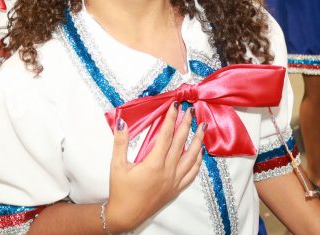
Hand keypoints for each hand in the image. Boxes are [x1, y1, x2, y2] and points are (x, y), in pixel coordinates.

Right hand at [106, 103, 204, 231]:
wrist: (126, 215)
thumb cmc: (121, 191)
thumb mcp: (116, 165)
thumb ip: (120, 142)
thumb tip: (121, 122)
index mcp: (153, 164)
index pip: (166, 135)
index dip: (171, 119)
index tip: (175, 105)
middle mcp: (167, 171)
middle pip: (181, 143)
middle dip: (187, 124)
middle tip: (191, 110)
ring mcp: (174, 181)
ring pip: (191, 157)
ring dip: (198, 140)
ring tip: (202, 126)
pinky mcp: (176, 189)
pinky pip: (192, 173)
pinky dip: (198, 161)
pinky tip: (200, 152)